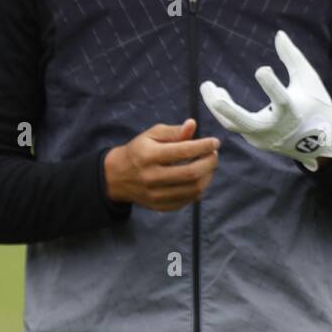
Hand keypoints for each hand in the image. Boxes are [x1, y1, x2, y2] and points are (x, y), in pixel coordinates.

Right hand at [104, 118, 219, 211]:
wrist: (117, 177)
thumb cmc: (139, 151)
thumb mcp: (151, 135)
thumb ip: (173, 131)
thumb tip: (192, 125)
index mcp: (147, 155)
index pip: (182, 151)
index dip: (203, 146)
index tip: (215, 142)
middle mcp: (150, 177)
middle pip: (190, 173)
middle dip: (209, 163)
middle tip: (213, 155)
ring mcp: (155, 195)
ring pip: (192, 189)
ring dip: (207, 176)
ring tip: (209, 165)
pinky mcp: (159, 206)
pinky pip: (187, 200)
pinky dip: (199, 189)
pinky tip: (200, 179)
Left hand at [199, 30, 331, 171]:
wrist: (323, 143)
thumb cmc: (317, 104)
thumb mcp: (308, 80)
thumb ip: (293, 57)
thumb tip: (279, 34)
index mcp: (294, 112)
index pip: (281, 100)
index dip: (271, 85)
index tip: (262, 69)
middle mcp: (276, 128)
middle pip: (245, 122)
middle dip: (227, 108)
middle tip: (209, 90)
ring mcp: (264, 138)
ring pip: (233, 125)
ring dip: (218, 106)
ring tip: (207, 85)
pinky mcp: (258, 142)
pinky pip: (236, 126)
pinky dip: (226, 112)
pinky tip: (219, 96)